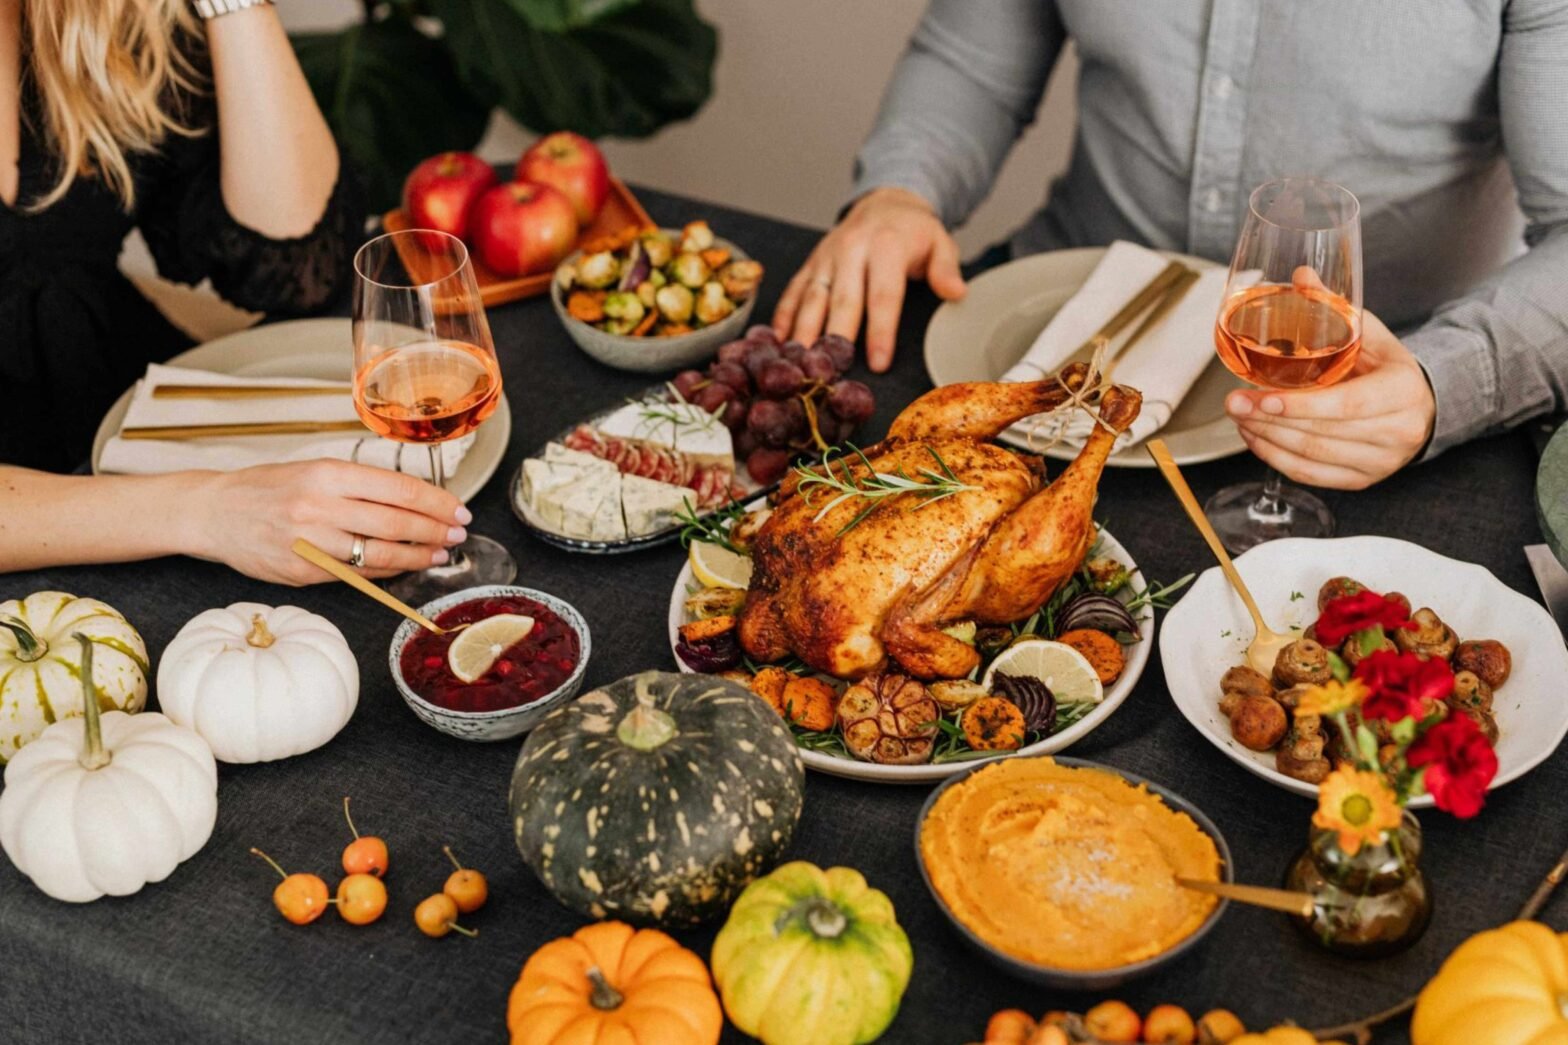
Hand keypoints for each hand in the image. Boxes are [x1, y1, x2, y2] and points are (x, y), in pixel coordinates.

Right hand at [188, 460, 470, 584]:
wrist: (213, 512)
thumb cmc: (268, 488)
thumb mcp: (314, 470)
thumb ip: (359, 485)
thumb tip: (413, 501)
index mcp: (327, 474)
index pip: (398, 489)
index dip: (436, 502)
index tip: (458, 509)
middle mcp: (320, 507)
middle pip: (396, 523)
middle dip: (435, 530)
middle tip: (457, 534)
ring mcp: (311, 543)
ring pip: (380, 555)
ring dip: (417, 556)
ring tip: (438, 553)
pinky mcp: (303, 572)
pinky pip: (356, 575)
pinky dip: (385, 572)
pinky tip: (402, 567)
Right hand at [773, 186, 965, 371]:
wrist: (885, 203)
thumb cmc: (914, 233)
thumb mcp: (940, 243)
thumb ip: (946, 269)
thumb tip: (955, 292)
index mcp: (886, 246)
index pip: (883, 295)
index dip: (880, 332)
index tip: (877, 363)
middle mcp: (852, 250)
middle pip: (843, 300)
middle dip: (836, 338)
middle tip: (830, 371)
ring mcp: (827, 257)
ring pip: (812, 298)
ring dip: (803, 331)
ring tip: (798, 362)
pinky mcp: (811, 264)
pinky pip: (794, 291)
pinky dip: (783, 316)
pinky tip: (777, 341)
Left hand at [1225, 309, 1434, 489]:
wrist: (1423, 407)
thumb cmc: (1389, 367)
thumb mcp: (1371, 333)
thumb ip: (1335, 308)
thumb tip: (1299, 276)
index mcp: (1402, 392)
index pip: (1346, 405)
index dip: (1301, 405)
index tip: (1262, 397)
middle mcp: (1397, 433)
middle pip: (1321, 433)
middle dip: (1268, 420)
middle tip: (1233, 402)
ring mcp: (1380, 463)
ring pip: (1311, 456)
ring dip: (1266, 438)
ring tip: (1238, 416)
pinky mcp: (1362, 481)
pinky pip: (1310, 474)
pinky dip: (1275, 457)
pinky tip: (1255, 437)